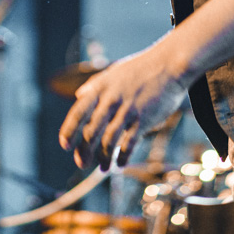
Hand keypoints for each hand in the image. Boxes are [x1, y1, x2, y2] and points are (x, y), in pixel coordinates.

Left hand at [58, 39, 187, 170]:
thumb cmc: (139, 69)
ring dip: (103, 158)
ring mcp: (127, 109)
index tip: (64, 145)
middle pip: (91, 131)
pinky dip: (122, 156)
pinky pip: (129, 143)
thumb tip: (79, 95)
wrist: (168, 64)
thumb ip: (95, 85)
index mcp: (100, 88)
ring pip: (109, 140)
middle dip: (84, 150)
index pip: (79, 112)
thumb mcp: (113, 73)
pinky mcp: (143, 119)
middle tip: (81, 163)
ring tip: (102, 168)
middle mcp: (111, 99)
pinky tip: (119, 164)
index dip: (69, 130)